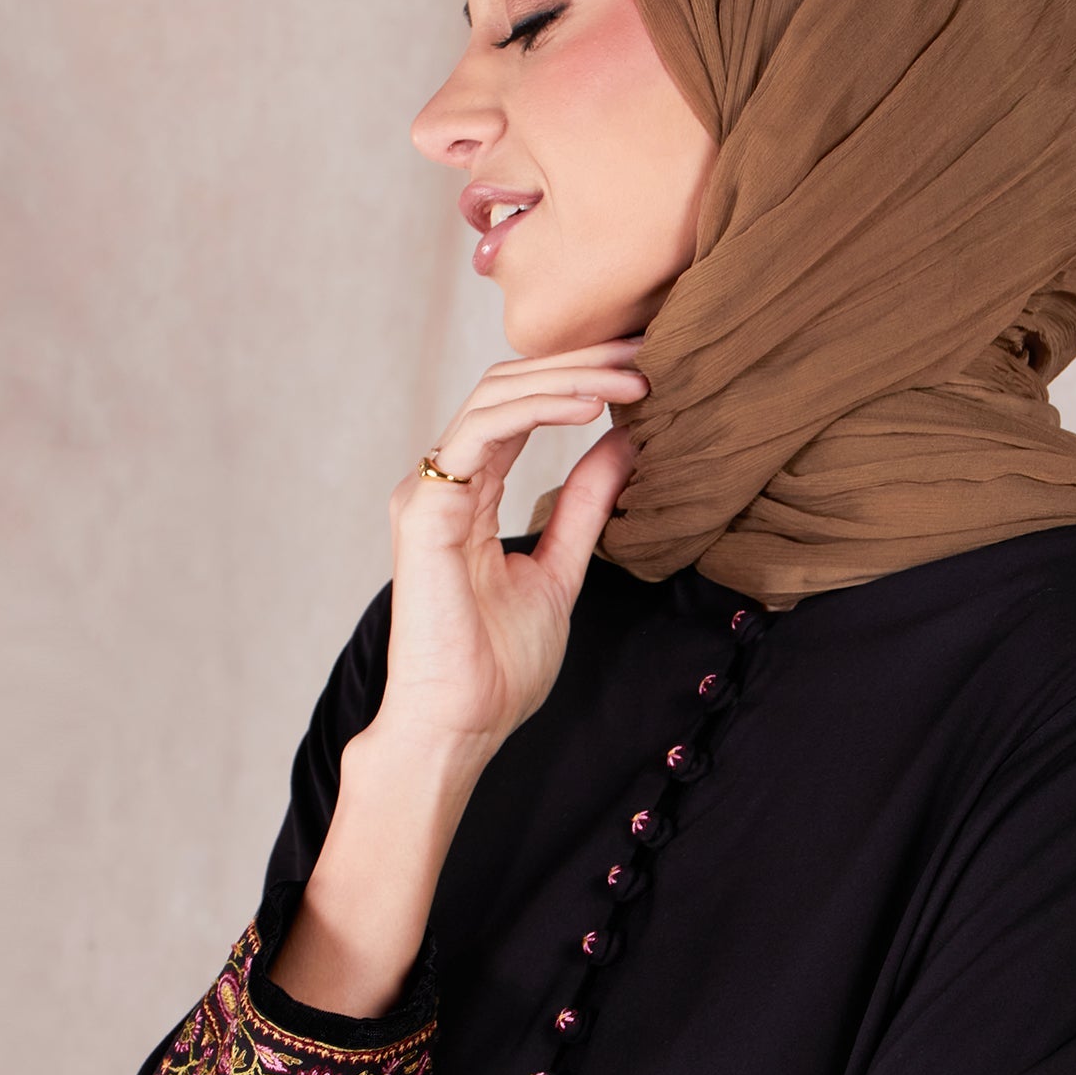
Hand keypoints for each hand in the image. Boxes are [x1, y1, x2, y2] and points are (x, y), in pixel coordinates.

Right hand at [374, 334, 649, 759]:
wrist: (460, 726)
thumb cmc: (496, 668)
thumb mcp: (560, 572)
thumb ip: (584, 509)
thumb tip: (625, 445)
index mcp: (468, 493)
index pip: (522, 407)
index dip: (582, 378)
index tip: (648, 369)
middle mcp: (442, 482)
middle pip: (508, 385)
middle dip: (581, 360)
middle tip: (650, 348)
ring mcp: (427, 492)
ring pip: (495, 395)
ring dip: (569, 377)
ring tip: (633, 376)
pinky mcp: (425, 511)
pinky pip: (481, 433)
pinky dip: (538, 409)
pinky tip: (591, 407)